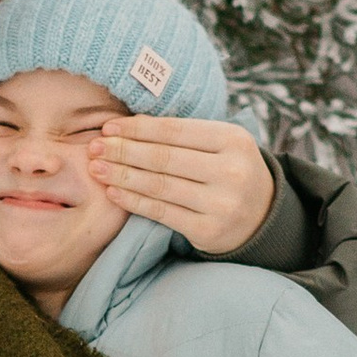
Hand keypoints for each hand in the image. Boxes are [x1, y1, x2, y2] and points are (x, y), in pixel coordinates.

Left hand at [85, 117, 276, 255]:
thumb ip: (184, 135)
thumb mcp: (220, 144)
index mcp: (233, 139)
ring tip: (97, 168)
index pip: (174, 131)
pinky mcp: (209, 230)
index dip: (137, 129)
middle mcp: (231, 170)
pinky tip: (113, 192)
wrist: (262, 216)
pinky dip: (133, 201)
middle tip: (94, 148)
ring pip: (159, 185)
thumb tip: (126, 125)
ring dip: (122, 176)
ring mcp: (221, 203)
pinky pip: (162, 212)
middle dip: (123, 151)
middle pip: (164, 158)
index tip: (108, 127)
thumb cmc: (228, 171)